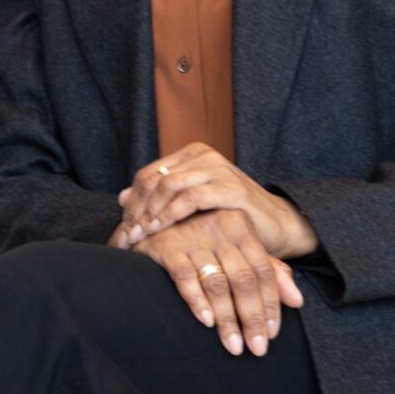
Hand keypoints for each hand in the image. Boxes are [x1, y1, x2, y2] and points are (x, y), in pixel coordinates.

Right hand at [107, 207, 304, 356]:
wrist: (153, 221)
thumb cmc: (201, 239)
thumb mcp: (237, 248)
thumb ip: (269, 271)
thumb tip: (298, 301)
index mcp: (241, 226)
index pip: (264, 271)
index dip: (270, 304)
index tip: (271, 334)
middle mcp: (219, 227)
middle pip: (244, 280)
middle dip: (252, 319)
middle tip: (256, 349)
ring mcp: (192, 236)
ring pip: (217, 283)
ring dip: (227, 319)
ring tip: (233, 347)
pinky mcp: (166, 246)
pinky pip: (184, 277)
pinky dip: (196, 301)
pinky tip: (206, 323)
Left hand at [114, 141, 318, 260]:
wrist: (274, 226)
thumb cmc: (229, 218)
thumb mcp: (190, 206)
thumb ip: (159, 199)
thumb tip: (120, 197)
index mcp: (192, 156)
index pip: (148, 176)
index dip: (132, 203)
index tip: (123, 230)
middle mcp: (204, 156)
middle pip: (154, 180)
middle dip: (136, 211)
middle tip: (126, 237)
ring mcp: (218, 169)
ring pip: (168, 187)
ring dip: (149, 214)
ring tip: (139, 238)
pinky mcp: (231, 188)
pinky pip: (191, 199)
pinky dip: (171, 215)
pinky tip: (160, 231)